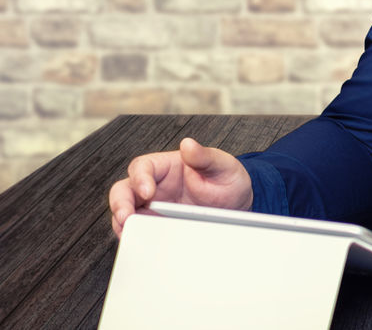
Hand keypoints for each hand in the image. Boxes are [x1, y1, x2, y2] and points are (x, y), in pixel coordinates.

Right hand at [107, 137, 251, 237]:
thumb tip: (188, 144)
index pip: (142, 167)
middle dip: (121, 203)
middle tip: (126, 217)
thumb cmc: (227, 179)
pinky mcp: (156, 224)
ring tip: (130, 232)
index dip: (140, 178)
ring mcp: (153, 206)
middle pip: (124, 190)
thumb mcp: (222, 165)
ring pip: (126, 212)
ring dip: (124, 223)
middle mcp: (155, 185)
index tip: (147, 191)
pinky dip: (135, 236)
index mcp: (167, 166)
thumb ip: (204, 156)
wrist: (237, 204)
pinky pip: (139, 229)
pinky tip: (140, 241)